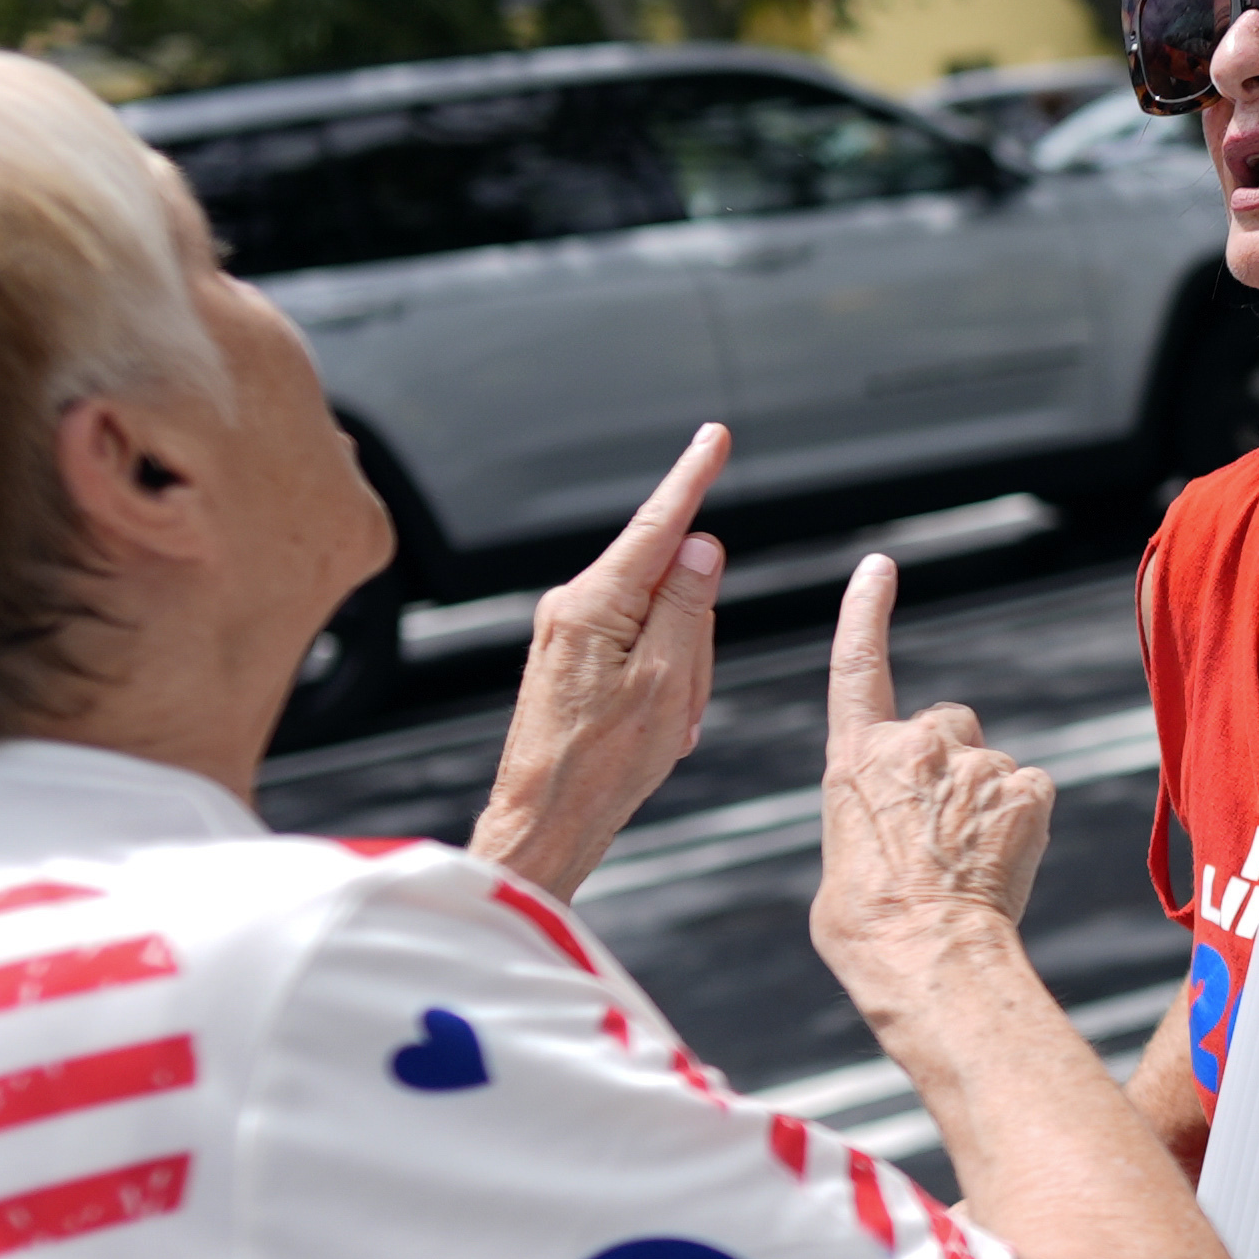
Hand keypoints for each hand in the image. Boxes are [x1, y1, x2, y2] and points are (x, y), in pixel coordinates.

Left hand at [466, 423, 731, 896]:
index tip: (712, 439)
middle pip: (669, 585)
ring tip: (665, 723)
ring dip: (681, 672)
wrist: (546, 819)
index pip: (657, 526)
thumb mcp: (667, 682)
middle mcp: (573, 608)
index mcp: (593, 605)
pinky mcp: (573, 659)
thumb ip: (687, 606)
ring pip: (661, 624)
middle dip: (696, 637)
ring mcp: (570, 633)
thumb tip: (700, 548)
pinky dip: (662, 685)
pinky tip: (653, 727)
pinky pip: (639, 651)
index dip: (691, 479)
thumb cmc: (599, 765)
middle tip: (684, 700)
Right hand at [811, 553, 1054, 980]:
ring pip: (991, 765)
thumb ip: (870, 815)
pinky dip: (1023, 819)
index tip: (879, 570)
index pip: (857, 665)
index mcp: (854, 759)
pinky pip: (1030, 790)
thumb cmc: (868, 927)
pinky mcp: (1025, 786)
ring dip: (986, 801)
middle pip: (945, 725)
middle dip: (949, 765)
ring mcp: (974, 762)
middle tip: (941, 832)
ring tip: (967, 864)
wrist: (925, 954)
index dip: (867, 612)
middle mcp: (914, 745)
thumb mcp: (842, 859)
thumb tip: (894, 830)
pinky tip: (1003, 862)